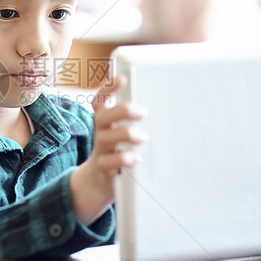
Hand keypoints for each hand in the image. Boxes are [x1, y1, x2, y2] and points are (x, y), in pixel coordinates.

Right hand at [69, 75, 147, 223]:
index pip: (100, 101)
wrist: (98, 181)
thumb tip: (162, 101)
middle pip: (103, 116)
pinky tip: (136, 158)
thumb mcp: (121, 133)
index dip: (108, 89)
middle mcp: (100, 133)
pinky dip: (124, 159)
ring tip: (142, 137)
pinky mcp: (104, 169)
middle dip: (122, 111)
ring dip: (126, 134)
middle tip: (143, 112)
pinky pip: (110, 163)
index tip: (121, 79)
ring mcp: (101, 151)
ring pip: (106, 138)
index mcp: (105, 121)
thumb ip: (132, 120)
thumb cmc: (117, 151)